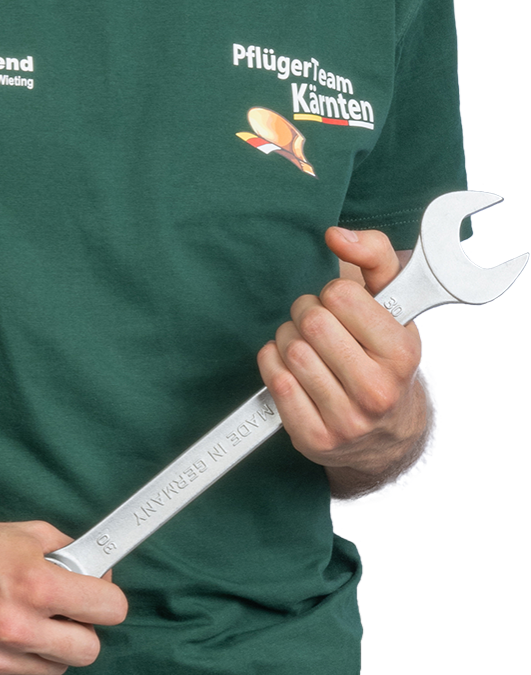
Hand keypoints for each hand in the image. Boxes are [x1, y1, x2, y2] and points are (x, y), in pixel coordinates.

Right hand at [0, 517, 127, 674]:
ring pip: (54, 668)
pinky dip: (13, 660)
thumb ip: (68, 552)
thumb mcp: (21, 534)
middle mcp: (16, 628)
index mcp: (34, 586)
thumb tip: (98, 570)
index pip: (111, 610)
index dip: (107, 600)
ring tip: (17, 618)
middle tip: (63, 613)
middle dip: (82, 630)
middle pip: (89, 651)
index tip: (99, 597)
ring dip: (46, 647)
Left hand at [255, 226, 429, 487]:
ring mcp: (345, 420)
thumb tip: (336, 235)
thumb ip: (375, 255)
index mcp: (401, 354)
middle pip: (311, 323)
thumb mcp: (395, 304)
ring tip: (306, 345)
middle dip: (307, 313)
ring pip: (290, 351)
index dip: (334, 293)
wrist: (386, 432)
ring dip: (289, 338)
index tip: (342, 306)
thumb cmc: (384, 356)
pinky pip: (274, 382)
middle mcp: (376, 391)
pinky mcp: (313, 439)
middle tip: (317, 322)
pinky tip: (290, 367)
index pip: (341, 296)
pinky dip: (273, 365)